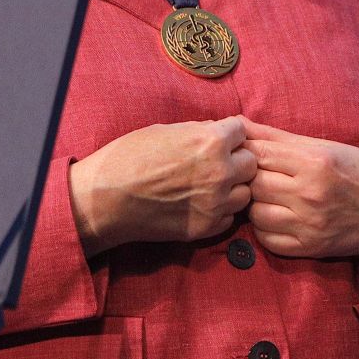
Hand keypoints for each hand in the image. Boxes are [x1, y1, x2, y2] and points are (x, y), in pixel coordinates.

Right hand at [68, 116, 257, 256]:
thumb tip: (217, 132)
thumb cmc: (129, 157)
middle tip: (218, 162)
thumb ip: (198, 132)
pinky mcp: (207, 227)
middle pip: (251, 162)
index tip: (220, 138)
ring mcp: (216, 202)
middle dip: (237, 159)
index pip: (242, 131)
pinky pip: (229, 217)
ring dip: (233, 187)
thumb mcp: (164, 131)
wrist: (106, 199)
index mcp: (211, 141)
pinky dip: (220, 210)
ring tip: (211, 185)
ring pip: (245, 192)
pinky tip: (201, 203)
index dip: (229, 133)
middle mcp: (220, 171)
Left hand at [243, 122, 358, 269]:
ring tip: (267, 196)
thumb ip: (276, 136)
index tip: (244, 153)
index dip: (245, 152)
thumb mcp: (321, 146)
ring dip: (255, 204)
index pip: (259, 154)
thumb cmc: (357, 171)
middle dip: (249, 178)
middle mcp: (311, 194)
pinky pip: (267, 240)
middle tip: (254, 175)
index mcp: (315, 163)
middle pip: (254, 184)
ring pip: (256, 213)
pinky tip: (275, 216)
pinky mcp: (311, 248)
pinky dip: (264, 228)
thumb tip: (237, 123)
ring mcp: (310, 224)